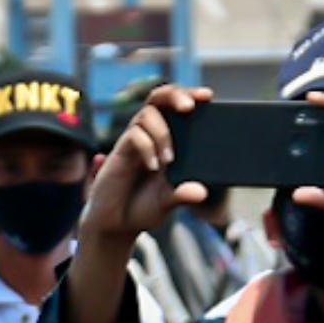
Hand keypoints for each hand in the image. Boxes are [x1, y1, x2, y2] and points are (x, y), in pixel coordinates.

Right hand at [82, 86, 206, 251]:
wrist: (115, 226)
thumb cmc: (142, 208)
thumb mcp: (168, 202)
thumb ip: (183, 195)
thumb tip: (202, 191)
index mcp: (166, 140)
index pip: (177, 108)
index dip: (190, 96)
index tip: (208, 96)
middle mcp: (149, 135)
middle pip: (159, 98)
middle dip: (175, 96)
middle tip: (189, 107)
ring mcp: (133, 142)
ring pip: (147, 114)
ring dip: (162, 133)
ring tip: (170, 160)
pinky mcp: (118, 152)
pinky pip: (133, 136)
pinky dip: (147, 148)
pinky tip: (153, 167)